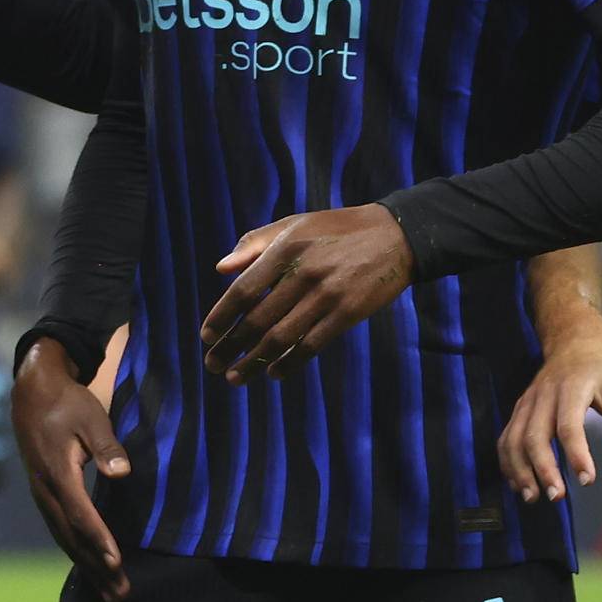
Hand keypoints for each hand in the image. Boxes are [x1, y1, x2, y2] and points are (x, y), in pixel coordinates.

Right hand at [13, 338, 130, 601]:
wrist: (31, 394)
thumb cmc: (67, 403)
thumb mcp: (91, 416)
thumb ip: (106, 445)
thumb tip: (122, 472)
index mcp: (57, 472)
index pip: (80, 513)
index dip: (99, 540)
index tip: (116, 562)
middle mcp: (45, 490)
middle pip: (72, 537)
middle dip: (97, 568)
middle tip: (121, 595)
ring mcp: (41, 496)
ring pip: (64, 539)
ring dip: (88, 569)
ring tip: (111, 596)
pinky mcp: (44, 497)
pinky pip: (60, 532)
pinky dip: (76, 555)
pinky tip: (91, 571)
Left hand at [199, 203, 415, 381]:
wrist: (395, 235)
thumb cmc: (336, 229)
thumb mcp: (294, 224)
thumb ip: (254, 243)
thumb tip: (220, 269)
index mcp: (285, 248)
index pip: (243, 290)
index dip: (222, 317)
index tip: (206, 336)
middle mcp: (303, 273)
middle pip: (257, 320)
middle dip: (230, 347)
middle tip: (212, 364)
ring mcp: (326, 296)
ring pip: (280, 338)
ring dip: (253, 362)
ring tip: (235, 377)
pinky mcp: (348, 313)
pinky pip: (311, 345)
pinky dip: (288, 363)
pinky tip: (273, 373)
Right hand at [498, 325, 601, 502]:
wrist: (575, 340)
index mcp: (572, 388)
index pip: (568, 426)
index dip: (576, 455)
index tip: (587, 480)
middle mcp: (544, 396)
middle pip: (534, 436)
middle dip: (543, 469)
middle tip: (556, 497)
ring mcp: (527, 402)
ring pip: (514, 439)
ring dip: (520, 470)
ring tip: (533, 497)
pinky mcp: (519, 409)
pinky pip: (506, 438)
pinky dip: (508, 463)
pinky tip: (519, 484)